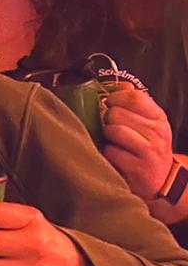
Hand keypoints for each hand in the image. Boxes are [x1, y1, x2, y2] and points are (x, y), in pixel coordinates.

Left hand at [98, 84, 175, 204]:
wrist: (160, 181)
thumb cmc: (146, 147)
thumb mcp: (147, 123)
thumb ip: (134, 103)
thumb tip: (120, 84)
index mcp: (158, 118)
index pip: (134, 97)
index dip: (114, 97)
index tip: (108, 103)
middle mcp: (157, 133)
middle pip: (117, 113)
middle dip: (107, 120)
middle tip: (111, 128)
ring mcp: (148, 151)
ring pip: (113, 131)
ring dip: (107, 137)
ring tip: (113, 142)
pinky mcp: (137, 168)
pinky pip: (110, 152)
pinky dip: (107, 154)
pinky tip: (114, 157)